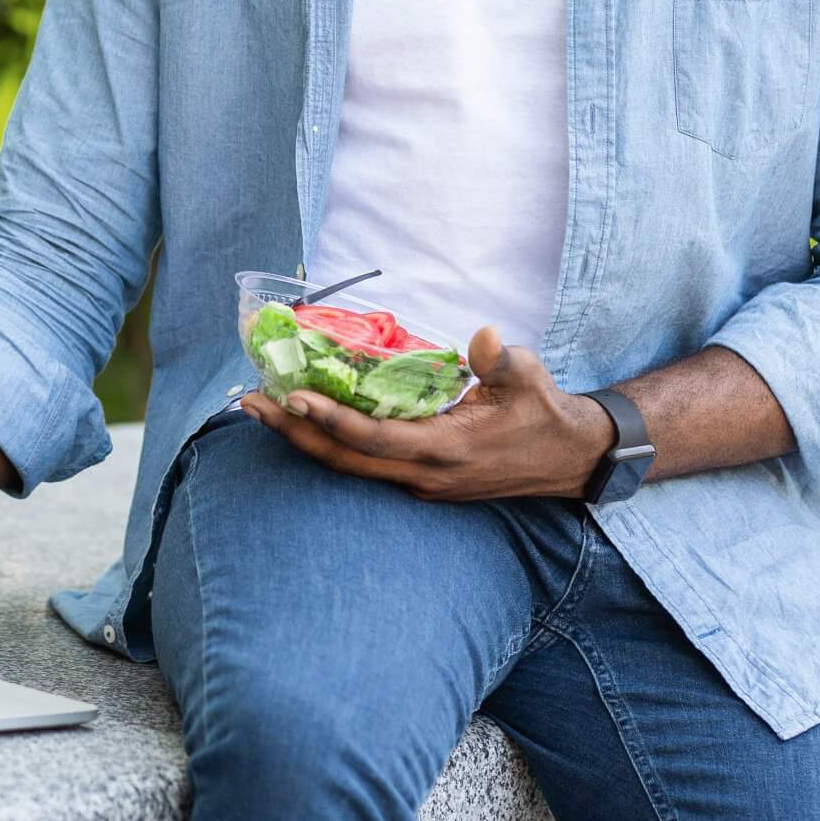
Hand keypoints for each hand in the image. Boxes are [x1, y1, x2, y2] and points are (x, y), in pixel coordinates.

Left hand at [241, 326, 619, 501]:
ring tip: (261, 409)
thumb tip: (485, 337)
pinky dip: (329, 443)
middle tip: (249, 402)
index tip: (294, 396)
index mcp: (447, 450)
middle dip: (293, 433)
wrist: (570, 460)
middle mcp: (424, 474)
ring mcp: (420, 483)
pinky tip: (303, 420)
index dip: (332, 419)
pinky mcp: (419, 481)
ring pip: (347, 466)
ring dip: (302, 439)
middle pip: (343, 460)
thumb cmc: (546, 414)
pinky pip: (363, 465)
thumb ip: (503, 360)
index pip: (375, 438)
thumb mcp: (530, 380)